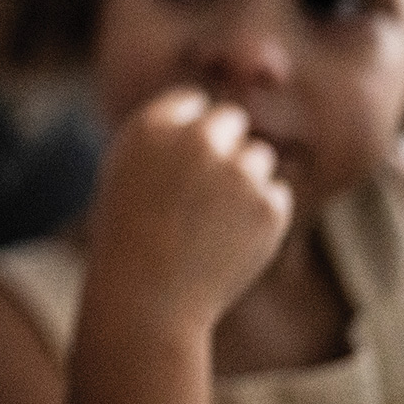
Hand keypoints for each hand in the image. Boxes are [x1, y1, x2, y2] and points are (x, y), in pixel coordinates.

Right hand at [88, 87, 292, 334]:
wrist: (146, 301)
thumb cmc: (128, 241)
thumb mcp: (127, 176)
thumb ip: (166, 141)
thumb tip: (208, 114)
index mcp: (150, 127)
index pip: (190, 102)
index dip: (188, 131)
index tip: (182, 160)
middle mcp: (196, 140)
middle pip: (231, 119)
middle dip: (224, 146)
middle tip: (205, 189)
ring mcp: (236, 172)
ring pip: (259, 156)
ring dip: (244, 180)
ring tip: (210, 223)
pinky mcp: (268, 205)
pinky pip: (275, 194)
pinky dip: (261, 214)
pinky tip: (229, 241)